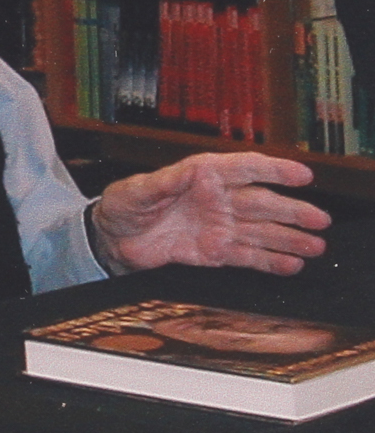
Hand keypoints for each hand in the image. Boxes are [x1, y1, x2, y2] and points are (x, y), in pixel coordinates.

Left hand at [91, 152, 329, 276]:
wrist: (112, 239)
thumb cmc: (124, 205)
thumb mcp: (138, 190)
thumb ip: (164, 183)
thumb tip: (190, 172)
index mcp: (201, 176)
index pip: (243, 168)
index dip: (274, 170)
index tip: (302, 175)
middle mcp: (217, 200)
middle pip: (261, 203)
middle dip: (291, 210)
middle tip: (319, 219)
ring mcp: (219, 227)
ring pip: (260, 231)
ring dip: (288, 238)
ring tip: (316, 245)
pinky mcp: (214, 252)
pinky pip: (247, 256)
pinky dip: (270, 261)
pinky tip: (292, 264)